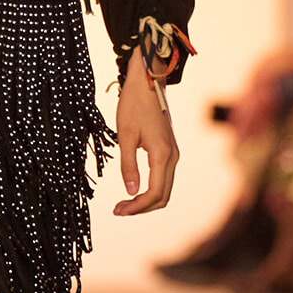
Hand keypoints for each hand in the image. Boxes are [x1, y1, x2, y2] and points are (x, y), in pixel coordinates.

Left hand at [113, 49, 178, 214]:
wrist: (148, 81)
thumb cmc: (134, 105)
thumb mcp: (125, 135)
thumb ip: (128, 166)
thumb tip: (131, 192)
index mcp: (162, 154)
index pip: (154, 193)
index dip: (137, 206)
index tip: (118, 210)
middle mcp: (172, 156)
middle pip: (162, 196)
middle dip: (141, 208)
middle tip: (119, 210)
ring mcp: (173, 153)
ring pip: (164, 188)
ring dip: (146, 200)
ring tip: (124, 203)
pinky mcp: (169, 149)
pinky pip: (163, 177)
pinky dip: (151, 188)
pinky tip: (134, 189)